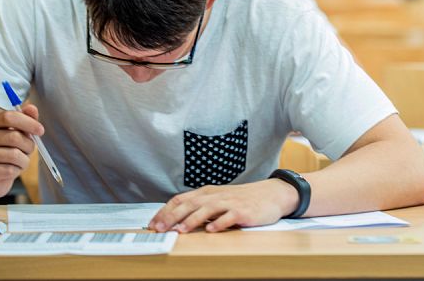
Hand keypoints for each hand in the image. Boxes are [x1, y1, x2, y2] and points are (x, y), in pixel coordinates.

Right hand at [0, 105, 42, 198]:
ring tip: (20, 161)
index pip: (9, 116)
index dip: (29, 123)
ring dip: (24, 160)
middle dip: (29, 145)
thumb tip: (32, 108)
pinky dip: (17, 170)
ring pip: (14, 155)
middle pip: (14, 137)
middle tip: (29, 150)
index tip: (40, 130)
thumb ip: (26, 119)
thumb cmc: (6, 150)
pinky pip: (10, 169)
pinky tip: (12, 170)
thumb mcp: (17, 133)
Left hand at [148, 179, 298, 232]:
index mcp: (206, 193)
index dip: (165, 211)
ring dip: (192, 219)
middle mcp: (216, 196)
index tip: (153, 223)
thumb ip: (200, 207)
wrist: (271, 194)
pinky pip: (229, 217)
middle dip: (172, 217)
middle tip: (160, 228)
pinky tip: (211, 230)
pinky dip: (219, 223)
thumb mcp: (218, 199)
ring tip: (181, 230)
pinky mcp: (243, 211)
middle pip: (190, 204)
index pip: (180, 200)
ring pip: (207, 209)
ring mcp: (230, 202)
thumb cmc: (242, 199)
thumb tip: (176, 219)